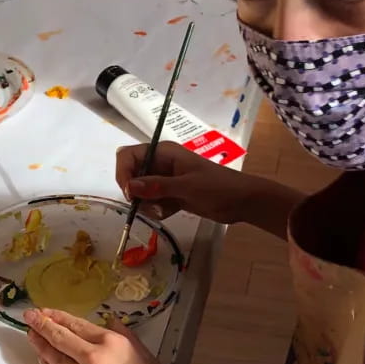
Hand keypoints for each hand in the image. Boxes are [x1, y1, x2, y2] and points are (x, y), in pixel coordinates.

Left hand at [24, 308, 195, 363]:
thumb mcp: (144, 354)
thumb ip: (123, 335)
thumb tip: (106, 320)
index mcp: (113, 342)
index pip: (76, 324)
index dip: (56, 317)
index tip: (43, 311)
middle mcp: (95, 358)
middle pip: (59, 338)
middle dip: (41, 326)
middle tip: (28, 317)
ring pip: (54, 360)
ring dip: (40, 347)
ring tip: (31, 337)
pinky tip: (43, 362)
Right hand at [115, 141, 251, 222]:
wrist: (242, 201)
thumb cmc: (218, 188)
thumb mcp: (187, 186)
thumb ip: (157, 186)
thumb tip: (129, 187)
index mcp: (163, 152)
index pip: (128, 156)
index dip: (123, 173)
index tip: (130, 194)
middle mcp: (160, 164)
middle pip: (131, 175)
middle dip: (136, 193)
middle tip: (151, 204)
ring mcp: (164, 179)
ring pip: (140, 192)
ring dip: (148, 204)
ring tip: (166, 209)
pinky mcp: (169, 194)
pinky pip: (152, 202)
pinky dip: (158, 209)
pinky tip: (173, 211)